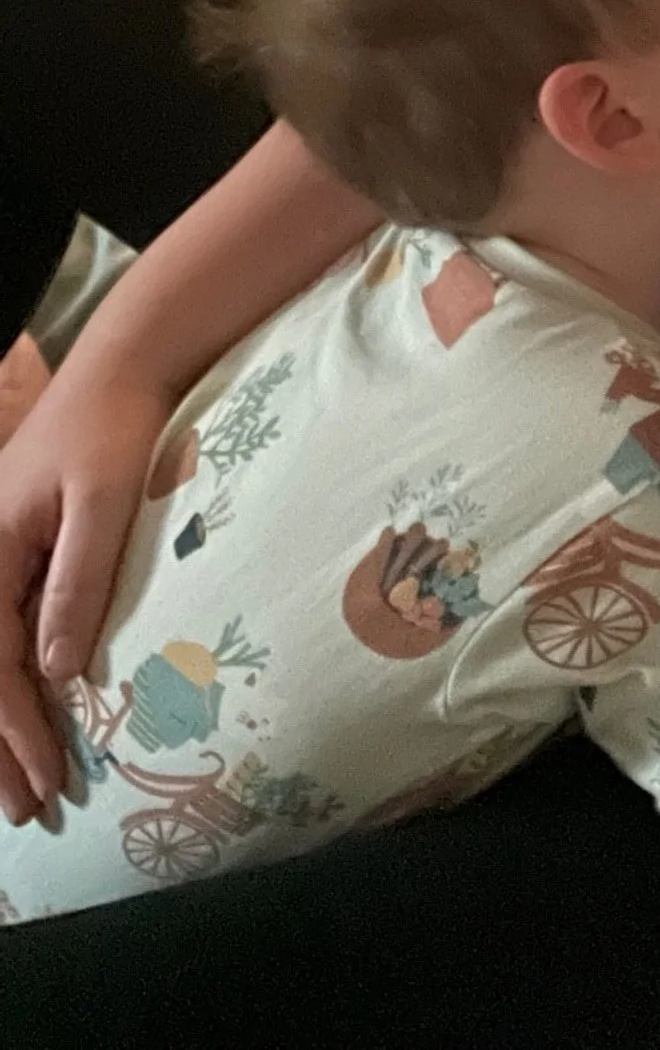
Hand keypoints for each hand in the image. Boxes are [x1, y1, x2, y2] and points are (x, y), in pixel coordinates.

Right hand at [0, 363, 171, 824]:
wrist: (123, 370)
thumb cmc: (115, 428)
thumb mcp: (103, 502)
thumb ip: (79, 581)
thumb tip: (57, 671)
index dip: (13, 728)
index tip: (42, 780)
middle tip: (26, 813)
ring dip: (4, 724)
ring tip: (22, 786)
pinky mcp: (23, 553)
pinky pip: (9, 633)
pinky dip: (19, 682)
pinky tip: (35, 714)